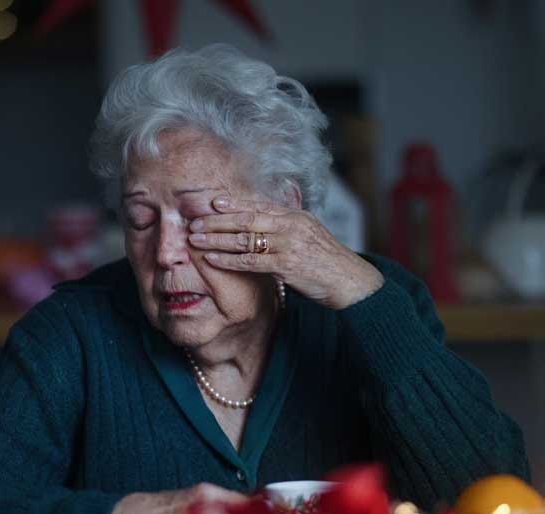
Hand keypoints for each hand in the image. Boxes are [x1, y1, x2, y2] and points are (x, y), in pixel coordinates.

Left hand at [187, 195, 383, 309]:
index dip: (234, 203)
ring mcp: (289, 243)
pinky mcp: (288, 264)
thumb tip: (265, 226)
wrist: (350, 280)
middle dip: (217, 219)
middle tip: (194, 220)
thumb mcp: (308, 238)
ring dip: (217, 238)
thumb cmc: (327, 263)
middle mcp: (291, 224)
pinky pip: (252, 260)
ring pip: (245, 237)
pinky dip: (229, 259)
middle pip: (247, 217)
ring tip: (195, 239)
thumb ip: (287, 229)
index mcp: (296, 216)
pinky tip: (212, 259)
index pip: (259, 205)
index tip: (212, 202)